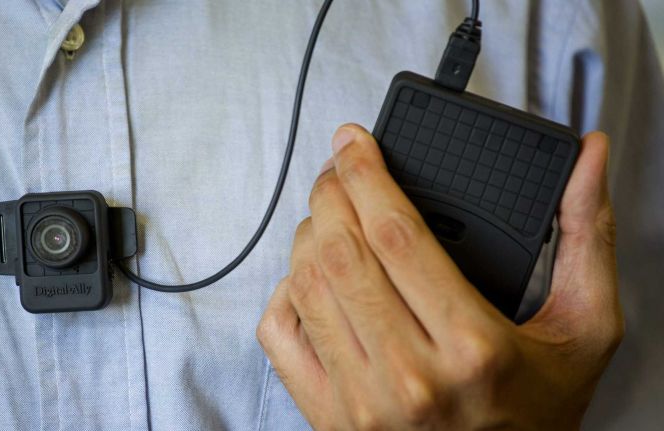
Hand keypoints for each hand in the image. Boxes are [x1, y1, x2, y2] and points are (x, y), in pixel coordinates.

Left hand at [256, 124, 622, 429]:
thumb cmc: (539, 411)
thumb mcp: (586, 327)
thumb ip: (586, 237)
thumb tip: (588, 159)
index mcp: (471, 346)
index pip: (395, 232)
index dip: (365, 173)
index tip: (353, 142)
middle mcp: (407, 375)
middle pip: (341, 251)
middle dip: (330, 192)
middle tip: (339, 169)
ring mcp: (360, 399)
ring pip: (306, 285)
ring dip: (308, 234)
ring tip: (327, 214)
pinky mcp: (328, 415)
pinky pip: (281, 336)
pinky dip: (284, 291)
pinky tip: (309, 277)